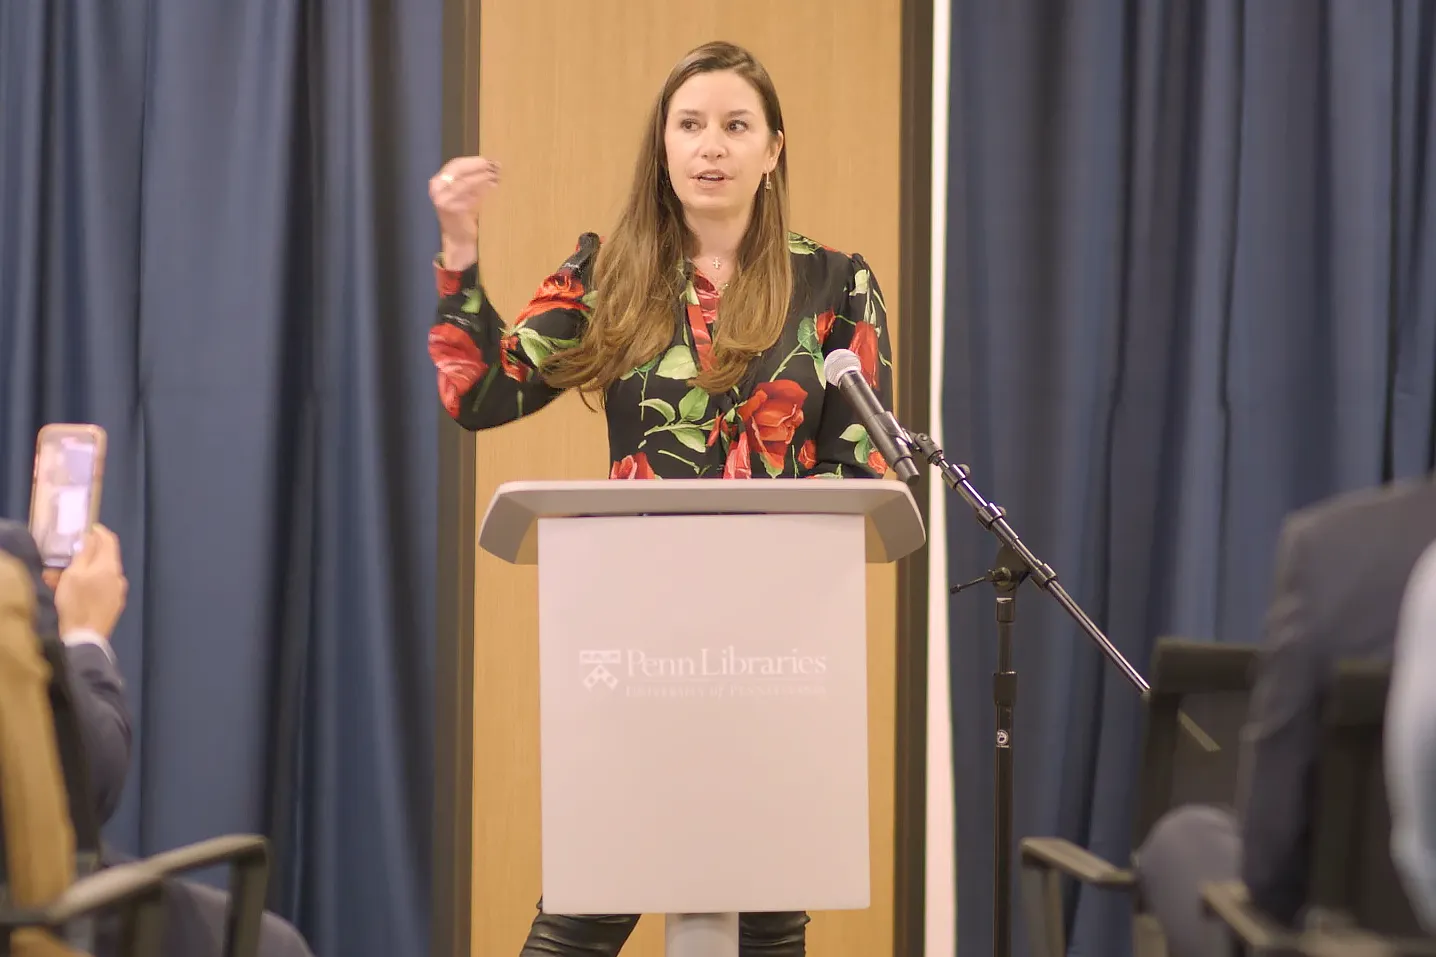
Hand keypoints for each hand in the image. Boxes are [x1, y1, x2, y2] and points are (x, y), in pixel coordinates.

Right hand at [54, 525, 127, 639]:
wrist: (85, 637)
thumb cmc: (77, 602)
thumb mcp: (74, 574)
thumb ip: (84, 553)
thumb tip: (91, 537)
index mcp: (111, 566)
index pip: (110, 541)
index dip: (99, 532)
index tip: (88, 528)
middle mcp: (119, 576)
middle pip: (104, 558)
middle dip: (83, 556)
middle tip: (65, 557)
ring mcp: (118, 591)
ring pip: (98, 574)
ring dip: (80, 572)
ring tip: (58, 578)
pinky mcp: (113, 604)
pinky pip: (100, 587)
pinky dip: (86, 585)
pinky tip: (72, 591)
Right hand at [429, 156, 500, 271]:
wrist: (459, 239)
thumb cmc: (464, 214)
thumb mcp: (463, 193)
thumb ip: (470, 178)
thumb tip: (492, 163)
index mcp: (438, 182)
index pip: (456, 164)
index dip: (473, 161)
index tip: (489, 160)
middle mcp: (436, 189)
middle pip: (460, 171)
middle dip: (478, 167)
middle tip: (496, 167)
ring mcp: (442, 200)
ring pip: (465, 182)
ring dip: (482, 178)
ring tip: (497, 178)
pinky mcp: (451, 210)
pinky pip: (469, 197)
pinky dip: (482, 192)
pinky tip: (493, 189)